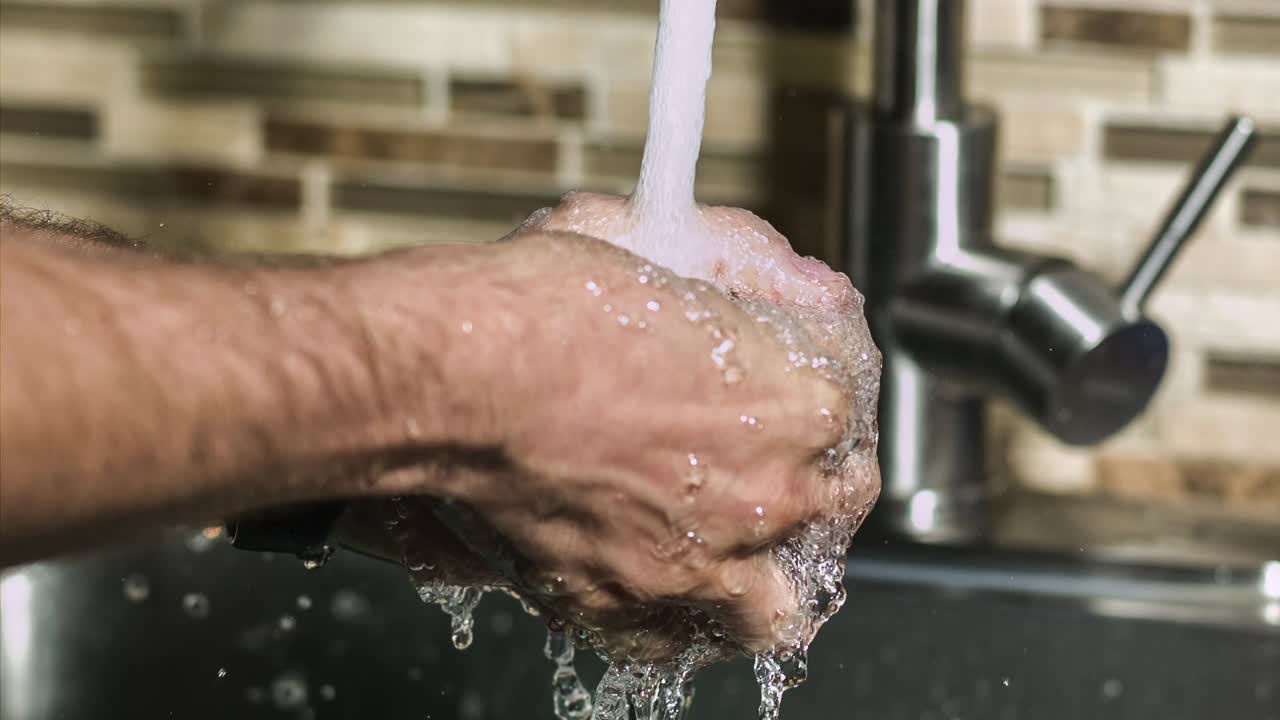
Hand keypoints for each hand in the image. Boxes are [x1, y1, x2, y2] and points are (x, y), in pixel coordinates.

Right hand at [384, 229, 862, 660]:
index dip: (819, 372)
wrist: (455, 378)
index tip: (790, 368)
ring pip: (781, 601)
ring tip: (744, 544)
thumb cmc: (542, 309)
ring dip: (773, 572)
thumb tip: (798, 286)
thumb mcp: (661, 241)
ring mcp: (700, 564)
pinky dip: (682, 622)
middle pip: (840, 499)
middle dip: (817, 471)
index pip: (853, 398)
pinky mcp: (626, 605)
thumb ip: (750, 266)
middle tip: (775, 452)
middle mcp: (766, 495)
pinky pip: (681, 640)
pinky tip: (670, 587)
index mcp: (797, 402)